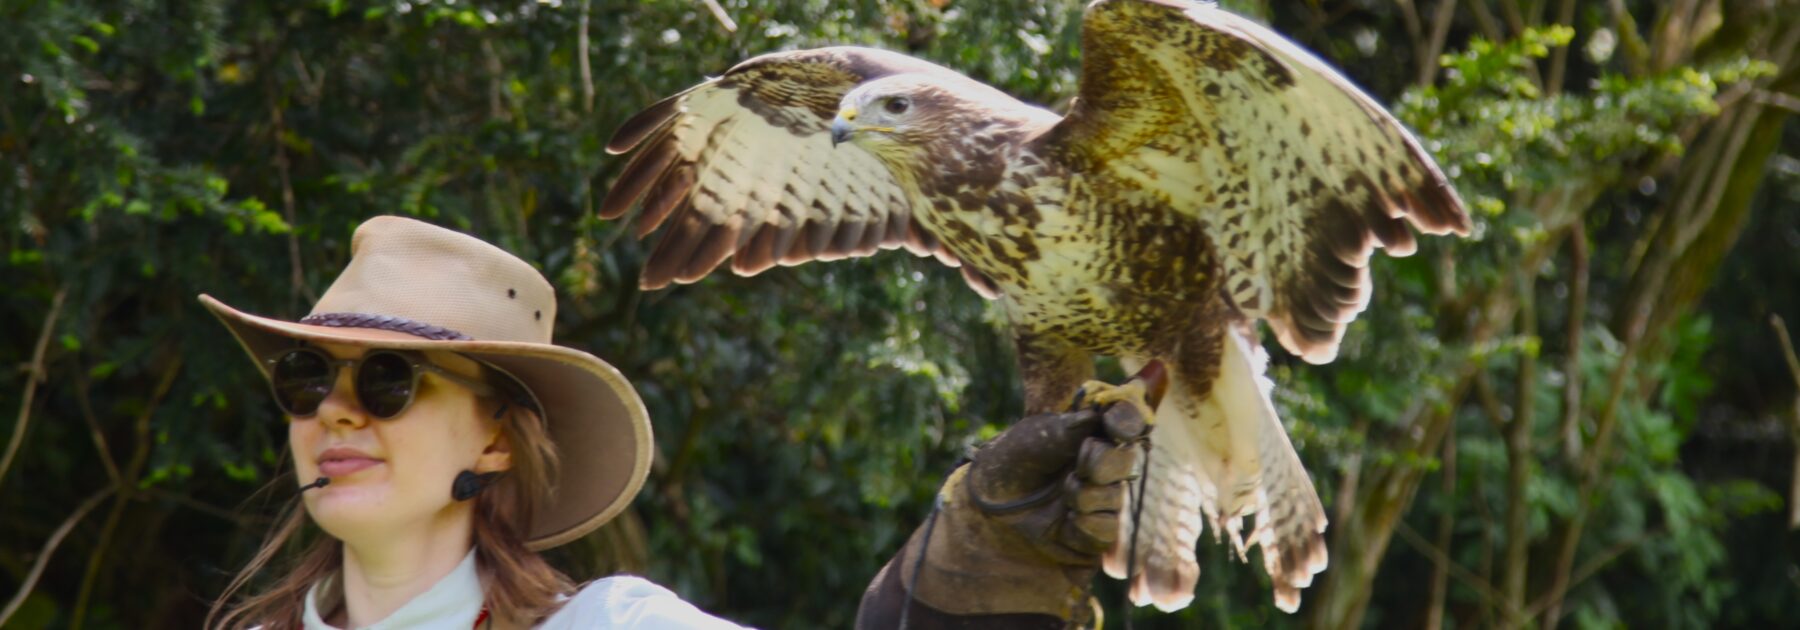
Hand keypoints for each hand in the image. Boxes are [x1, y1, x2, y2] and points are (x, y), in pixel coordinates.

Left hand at [963, 394, 1150, 563]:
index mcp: (1095, 432)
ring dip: (1082, 497)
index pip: (1128, 420)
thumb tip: (1137, 383)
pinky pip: (1108, 529)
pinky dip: (1082, 526)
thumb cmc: (1013, 461)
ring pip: (1116, 497)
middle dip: (1097, 464)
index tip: (1114, 427)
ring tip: (1059, 496)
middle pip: (1125, 461)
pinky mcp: (1099, 532)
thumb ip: (1081, 422)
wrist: (989, 509)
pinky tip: (1064, 521)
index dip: (1126, 422)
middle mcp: (1105, 463)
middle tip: (1072, 468)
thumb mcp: (1041, 435)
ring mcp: (1104, 497)